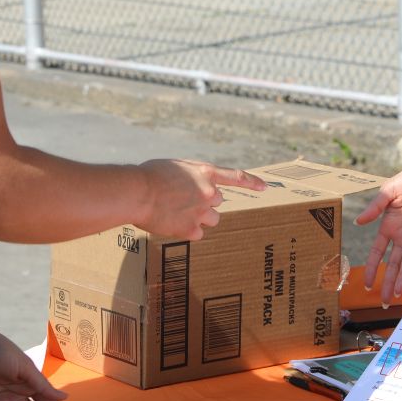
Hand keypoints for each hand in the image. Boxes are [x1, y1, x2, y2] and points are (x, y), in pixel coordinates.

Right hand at [137, 159, 265, 239]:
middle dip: (205, 203)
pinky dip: (186, 231)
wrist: (137, 192)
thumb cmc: (149, 176)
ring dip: (199, 217)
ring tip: (176, 213)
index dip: (251, 182)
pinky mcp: (191, 229)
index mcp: (205, 173)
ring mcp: (201, 212)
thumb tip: (191, 186)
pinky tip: (171, 223)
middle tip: (183, 201)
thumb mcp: (175, 167)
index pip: (236, 177)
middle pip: (217, 202)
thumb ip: (190, 176)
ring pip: (211, 219)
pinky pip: (196, 233)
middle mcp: (208, 192)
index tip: (264, 187)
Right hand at [354, 165, 401, 302]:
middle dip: (388, 282)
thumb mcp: (389, 190)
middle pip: (392, 264)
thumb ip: (376, 206)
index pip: (376, 252)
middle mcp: (400, 236)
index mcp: (387, 227)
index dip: (371, 268)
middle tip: (385, 301)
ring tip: (399, 295)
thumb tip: (358, 221)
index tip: (366, 284)